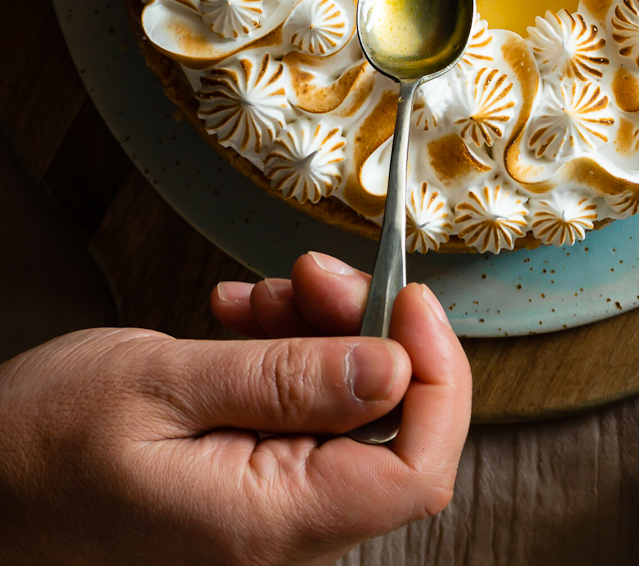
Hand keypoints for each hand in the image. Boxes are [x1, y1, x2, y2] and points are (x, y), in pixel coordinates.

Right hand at [0, 252, 471, 565]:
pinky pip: (302, 404)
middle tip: (313, 272)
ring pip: (346, 402)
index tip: (410, 298)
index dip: (437, 376)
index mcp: (272, 522)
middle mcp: (284, 526)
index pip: (418, 470)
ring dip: (319, 330)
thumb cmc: (40, 445)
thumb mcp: (162, 387)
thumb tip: (396, 367)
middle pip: (389, 422)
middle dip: (367, 329)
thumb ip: (286, 380)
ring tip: (261, 294)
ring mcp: (269, 502)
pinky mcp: (251, 473)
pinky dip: (285, 347)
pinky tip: (243, 317)